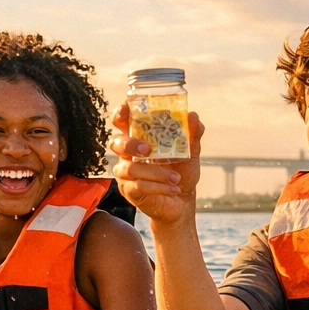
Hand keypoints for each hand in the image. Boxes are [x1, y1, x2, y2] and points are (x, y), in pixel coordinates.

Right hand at [111, 102, 204, 225]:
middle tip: (147, 150)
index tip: (126, 109)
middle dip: (130, 145)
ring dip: (156, 173)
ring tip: (176, 179)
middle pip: (116, 143)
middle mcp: (128, 154)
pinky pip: (138, 186)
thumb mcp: (191, 151)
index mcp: (140, 138)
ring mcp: (126, 173)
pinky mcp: (129, 191)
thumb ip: (192, 133)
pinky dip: (158, 186)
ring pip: (131, 168)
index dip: (120, 114)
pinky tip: (173, 188)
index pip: (122, 122)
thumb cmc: (182, 171)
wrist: (184, 200)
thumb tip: (192, 115)